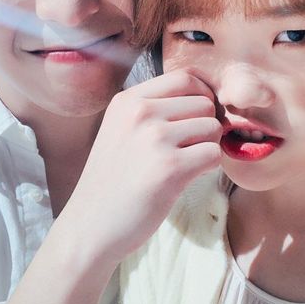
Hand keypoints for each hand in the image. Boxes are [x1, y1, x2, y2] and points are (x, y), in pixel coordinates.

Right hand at [66, 70, 221, 261]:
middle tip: (192, 147)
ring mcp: (155, 139)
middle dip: (206, 124)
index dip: (202, 95)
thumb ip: (155, 110)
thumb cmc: (113, 181)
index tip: (198, 117)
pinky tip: (187, 177)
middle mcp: (140, 113)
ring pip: (212, 127)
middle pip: (204, 102)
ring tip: (185, 163)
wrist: (91, 226)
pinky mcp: (170, 168)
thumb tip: (207, 97)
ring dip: (208, 146)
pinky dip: (209, 166)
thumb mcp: (121, 130)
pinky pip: (213, 154)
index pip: (184, 77)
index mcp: (127, 100)